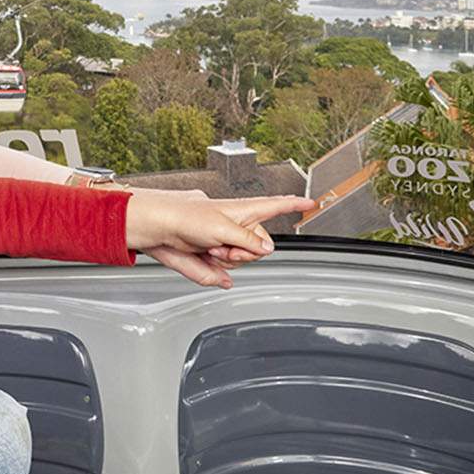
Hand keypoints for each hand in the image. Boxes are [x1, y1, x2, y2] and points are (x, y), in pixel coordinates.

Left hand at [124, 194, 315, 287]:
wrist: (161, 228)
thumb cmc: (186, 217)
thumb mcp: (224, 228)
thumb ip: (249, 240)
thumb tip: (267, 249)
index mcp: (242, 211)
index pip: (275, 206)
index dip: (294, 204)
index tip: (312, 203)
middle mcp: (236, 225)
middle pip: (260, 246)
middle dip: (244, 252)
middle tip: (224, 246)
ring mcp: (225, 240)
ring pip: (242, 261)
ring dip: (227, 260)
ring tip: (209, 248)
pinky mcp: (214, 254)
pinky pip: (227, 270)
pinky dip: (218, 269)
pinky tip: (207, 260)